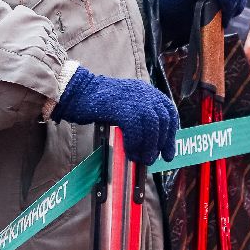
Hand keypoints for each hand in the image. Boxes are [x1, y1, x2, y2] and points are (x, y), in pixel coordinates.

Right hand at [51, 66, 179, 166]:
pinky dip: (135, 145)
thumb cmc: (98, 101)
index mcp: (146, 91)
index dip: (171, 132)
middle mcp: (144, 93)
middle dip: (162, 143)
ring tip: (142, 159)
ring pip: (152, 129)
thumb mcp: (125, 102)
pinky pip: (136, 132)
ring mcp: (135, 100)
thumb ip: (139, 115)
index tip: (167, 148)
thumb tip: (150, 141)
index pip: (169, 111)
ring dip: (148, 148)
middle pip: (163, 121)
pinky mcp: (123, 109)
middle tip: (153, 158)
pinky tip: (129, 151)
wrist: (79, 91)